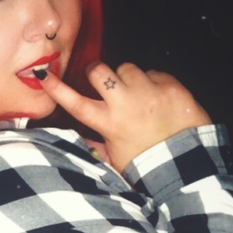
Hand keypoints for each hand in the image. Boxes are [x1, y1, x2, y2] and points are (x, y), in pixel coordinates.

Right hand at [37, 61, 211, 172]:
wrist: (189, 164)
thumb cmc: (149, 165)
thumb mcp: (116, 160)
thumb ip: (97, 146)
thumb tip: (77, 138)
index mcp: (109, 124)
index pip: (75, 103)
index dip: (57, 89)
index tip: (43, 74)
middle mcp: (126, 104)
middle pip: (99, 72)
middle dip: (97, 72)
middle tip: (102, 80)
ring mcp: (148, 92)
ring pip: (127, 68)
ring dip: (129, 79)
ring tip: (139, 96)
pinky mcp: (170, 86)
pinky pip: (154, 73)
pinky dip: (154, 83)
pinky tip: (160, 100)